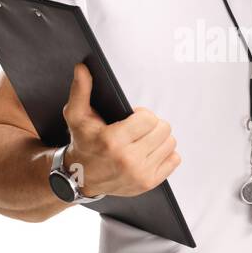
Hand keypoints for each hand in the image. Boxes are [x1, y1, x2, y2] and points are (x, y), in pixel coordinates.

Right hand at [61, 62, 180, 197]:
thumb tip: (82, 69)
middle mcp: (128, 160)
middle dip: (152, 125)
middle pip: (163, 129)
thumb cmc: (82, 143)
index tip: (132, 118)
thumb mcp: (76, 116)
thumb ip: (80, 90)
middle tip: (138, 129)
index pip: (149, 118)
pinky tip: (149, 153)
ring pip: (170, 143)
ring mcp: (140, 174)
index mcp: (113, 141)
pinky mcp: (148, 183)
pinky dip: (165, 154)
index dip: (141, 115)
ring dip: (159, 139)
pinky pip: (174, 160)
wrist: (81, 177)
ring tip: (143, 140)